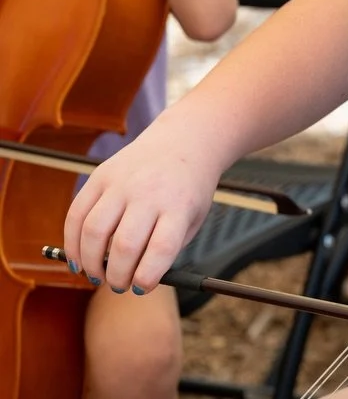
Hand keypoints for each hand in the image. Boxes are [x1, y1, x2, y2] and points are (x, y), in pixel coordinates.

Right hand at [64, 121, 224, 293]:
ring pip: (93, 231)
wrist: (183, 141)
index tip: (139, 289)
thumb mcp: (193, 218)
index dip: (147, 276)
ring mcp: (122, 182)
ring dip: (89, 263)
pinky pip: (76, 213)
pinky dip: (72, 242)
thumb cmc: (188, 189)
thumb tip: (134, 282)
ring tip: (96, 276)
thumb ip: (167, 248)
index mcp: (179, 205)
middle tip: (118, 286)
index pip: (161, 248)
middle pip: (123, 244)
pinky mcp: (100, 176)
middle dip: (116, 276)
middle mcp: (149, 192)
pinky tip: (78, 259)